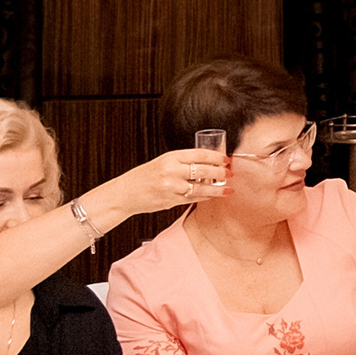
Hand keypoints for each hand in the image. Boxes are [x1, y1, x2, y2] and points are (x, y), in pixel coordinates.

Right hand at [113, 147, 232, 215]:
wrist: (125, 193)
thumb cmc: (144, 177)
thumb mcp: (162, 162)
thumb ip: (182, 163)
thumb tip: (207, 164)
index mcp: (170, 157)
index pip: (200, 154)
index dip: (216, 156)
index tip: (226, 159)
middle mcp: (172, 171)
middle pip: (205, 171)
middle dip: (221, 173)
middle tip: (230, 173)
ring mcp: (172, 187)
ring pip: (202, 188)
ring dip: (218, 189)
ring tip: (228, 188)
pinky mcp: (172, 200)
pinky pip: (194, 198)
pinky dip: (205, 197)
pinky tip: (213, 196)